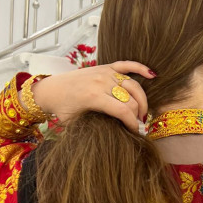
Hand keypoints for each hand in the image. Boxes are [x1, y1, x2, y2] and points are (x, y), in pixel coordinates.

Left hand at [26, 62, 155, 130]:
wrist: (50, 89)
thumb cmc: (62, 109)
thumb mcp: (75, 124)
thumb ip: (94, 127)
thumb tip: (115, 136)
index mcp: (94, 96)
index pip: (124, 111)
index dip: (133, 124)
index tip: (135, 133)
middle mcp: (102, 82)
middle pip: (131, 100)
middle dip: (138, 114)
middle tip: (138, 125)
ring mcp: (105, 72)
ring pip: (133, 85)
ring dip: (141, 99)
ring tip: (141, 112)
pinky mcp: (105, 67)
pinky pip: (127, 65)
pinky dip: (140, 68)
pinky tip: (152, 75)